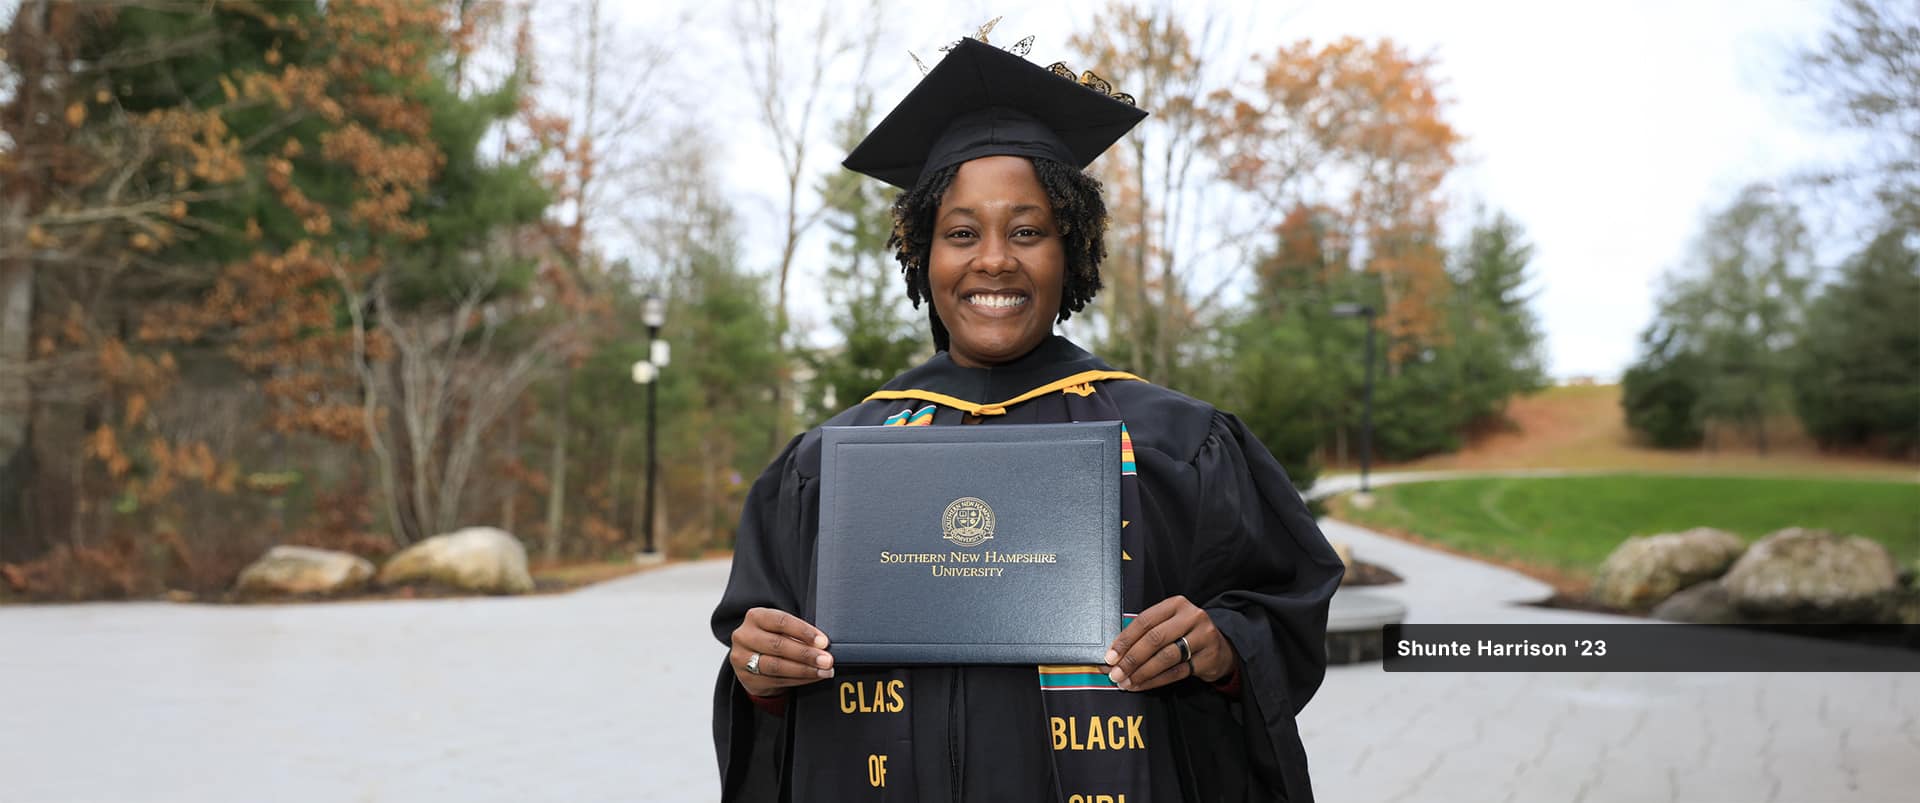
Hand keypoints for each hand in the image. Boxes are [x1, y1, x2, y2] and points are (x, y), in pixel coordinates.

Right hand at [729, 607, 834, 696]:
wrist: (751, 659)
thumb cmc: (772, 639)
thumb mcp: (781, 629)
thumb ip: (797, 633)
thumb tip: (822, 644)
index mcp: (755, 617)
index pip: (781, 622)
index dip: (803, 631)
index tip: (822, 641)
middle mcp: (744, 636)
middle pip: (778, 645)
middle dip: (806, 654)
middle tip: (826, 660)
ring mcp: (742, 658)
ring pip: (776, 666)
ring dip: (804, 670)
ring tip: (823, 671)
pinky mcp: (746, 678)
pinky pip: (776, 680)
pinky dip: (798, 680)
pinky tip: (812, 677)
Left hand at [1105, 595, 1236, 691]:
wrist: (1219, 648)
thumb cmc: (1184, 635)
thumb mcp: (1168, 625)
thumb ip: (1144, 634)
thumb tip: (1112, 656)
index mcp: (1175, 604)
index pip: (1144, 621)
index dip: (1124, 640)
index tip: (1110, 657)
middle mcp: (1191, 616)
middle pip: (1155, 639)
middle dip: (1131, 659)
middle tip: (1115, 673)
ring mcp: (1203, 636)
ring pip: (1165, 657)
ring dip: (1141, 673)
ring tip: (1126, 682)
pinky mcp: (1208, 657)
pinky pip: (1176, 672)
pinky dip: (1155, 681)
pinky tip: (1141, 685)